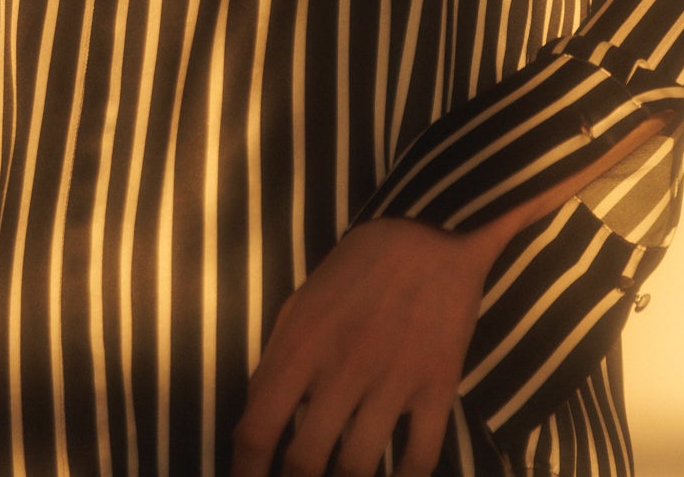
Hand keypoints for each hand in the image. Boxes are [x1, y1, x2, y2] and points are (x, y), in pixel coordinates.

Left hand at [231, 217, 496, 476]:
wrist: (430, 230)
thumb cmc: (357, 268)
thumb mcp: (302, 303)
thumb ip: (278, 361)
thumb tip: (256, 421)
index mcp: (301, 344)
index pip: (257, 429)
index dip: (245, 473)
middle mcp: (342, 367)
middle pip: (304, 462)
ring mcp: (392, 379)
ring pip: (357, 468)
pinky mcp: (437, 385)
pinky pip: (420, 457)